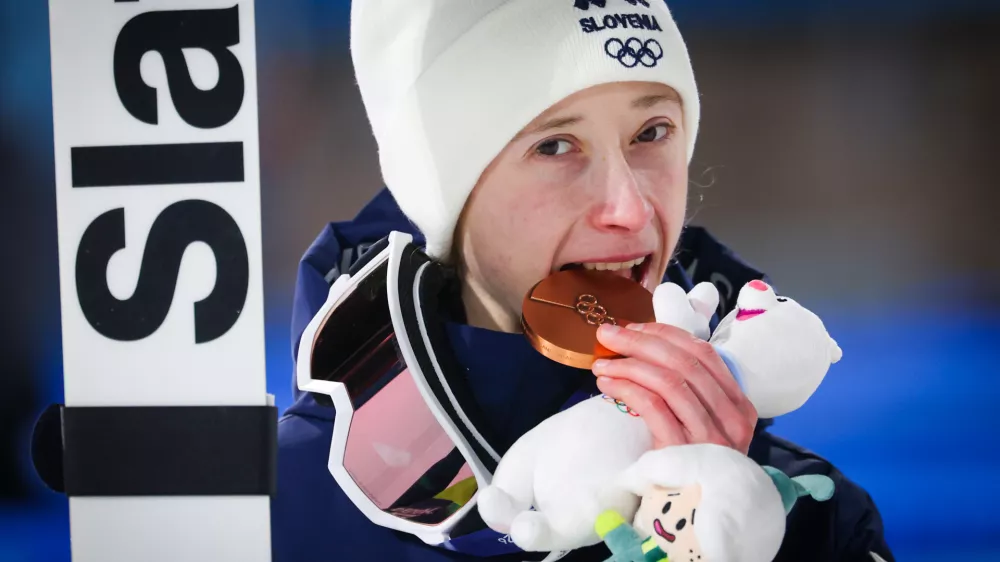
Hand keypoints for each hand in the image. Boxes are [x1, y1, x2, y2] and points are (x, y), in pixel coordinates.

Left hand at [593, 322, 757, 452]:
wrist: (696, 520)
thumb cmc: (693, 466)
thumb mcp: (704, 426)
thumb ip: (690, 393)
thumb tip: (646, 351)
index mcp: (739, 404)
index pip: (704, 353)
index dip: (665, 334)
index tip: (633, 328)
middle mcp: (732, 418)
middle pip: (683, 361)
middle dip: (640, 341)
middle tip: (608, 334)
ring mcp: (711, 435)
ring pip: (668, 380)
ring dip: (628, 364)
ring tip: (602, 363)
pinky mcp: (685, 451)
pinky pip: (653, 406)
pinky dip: (626, 388)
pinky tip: (607, 385)